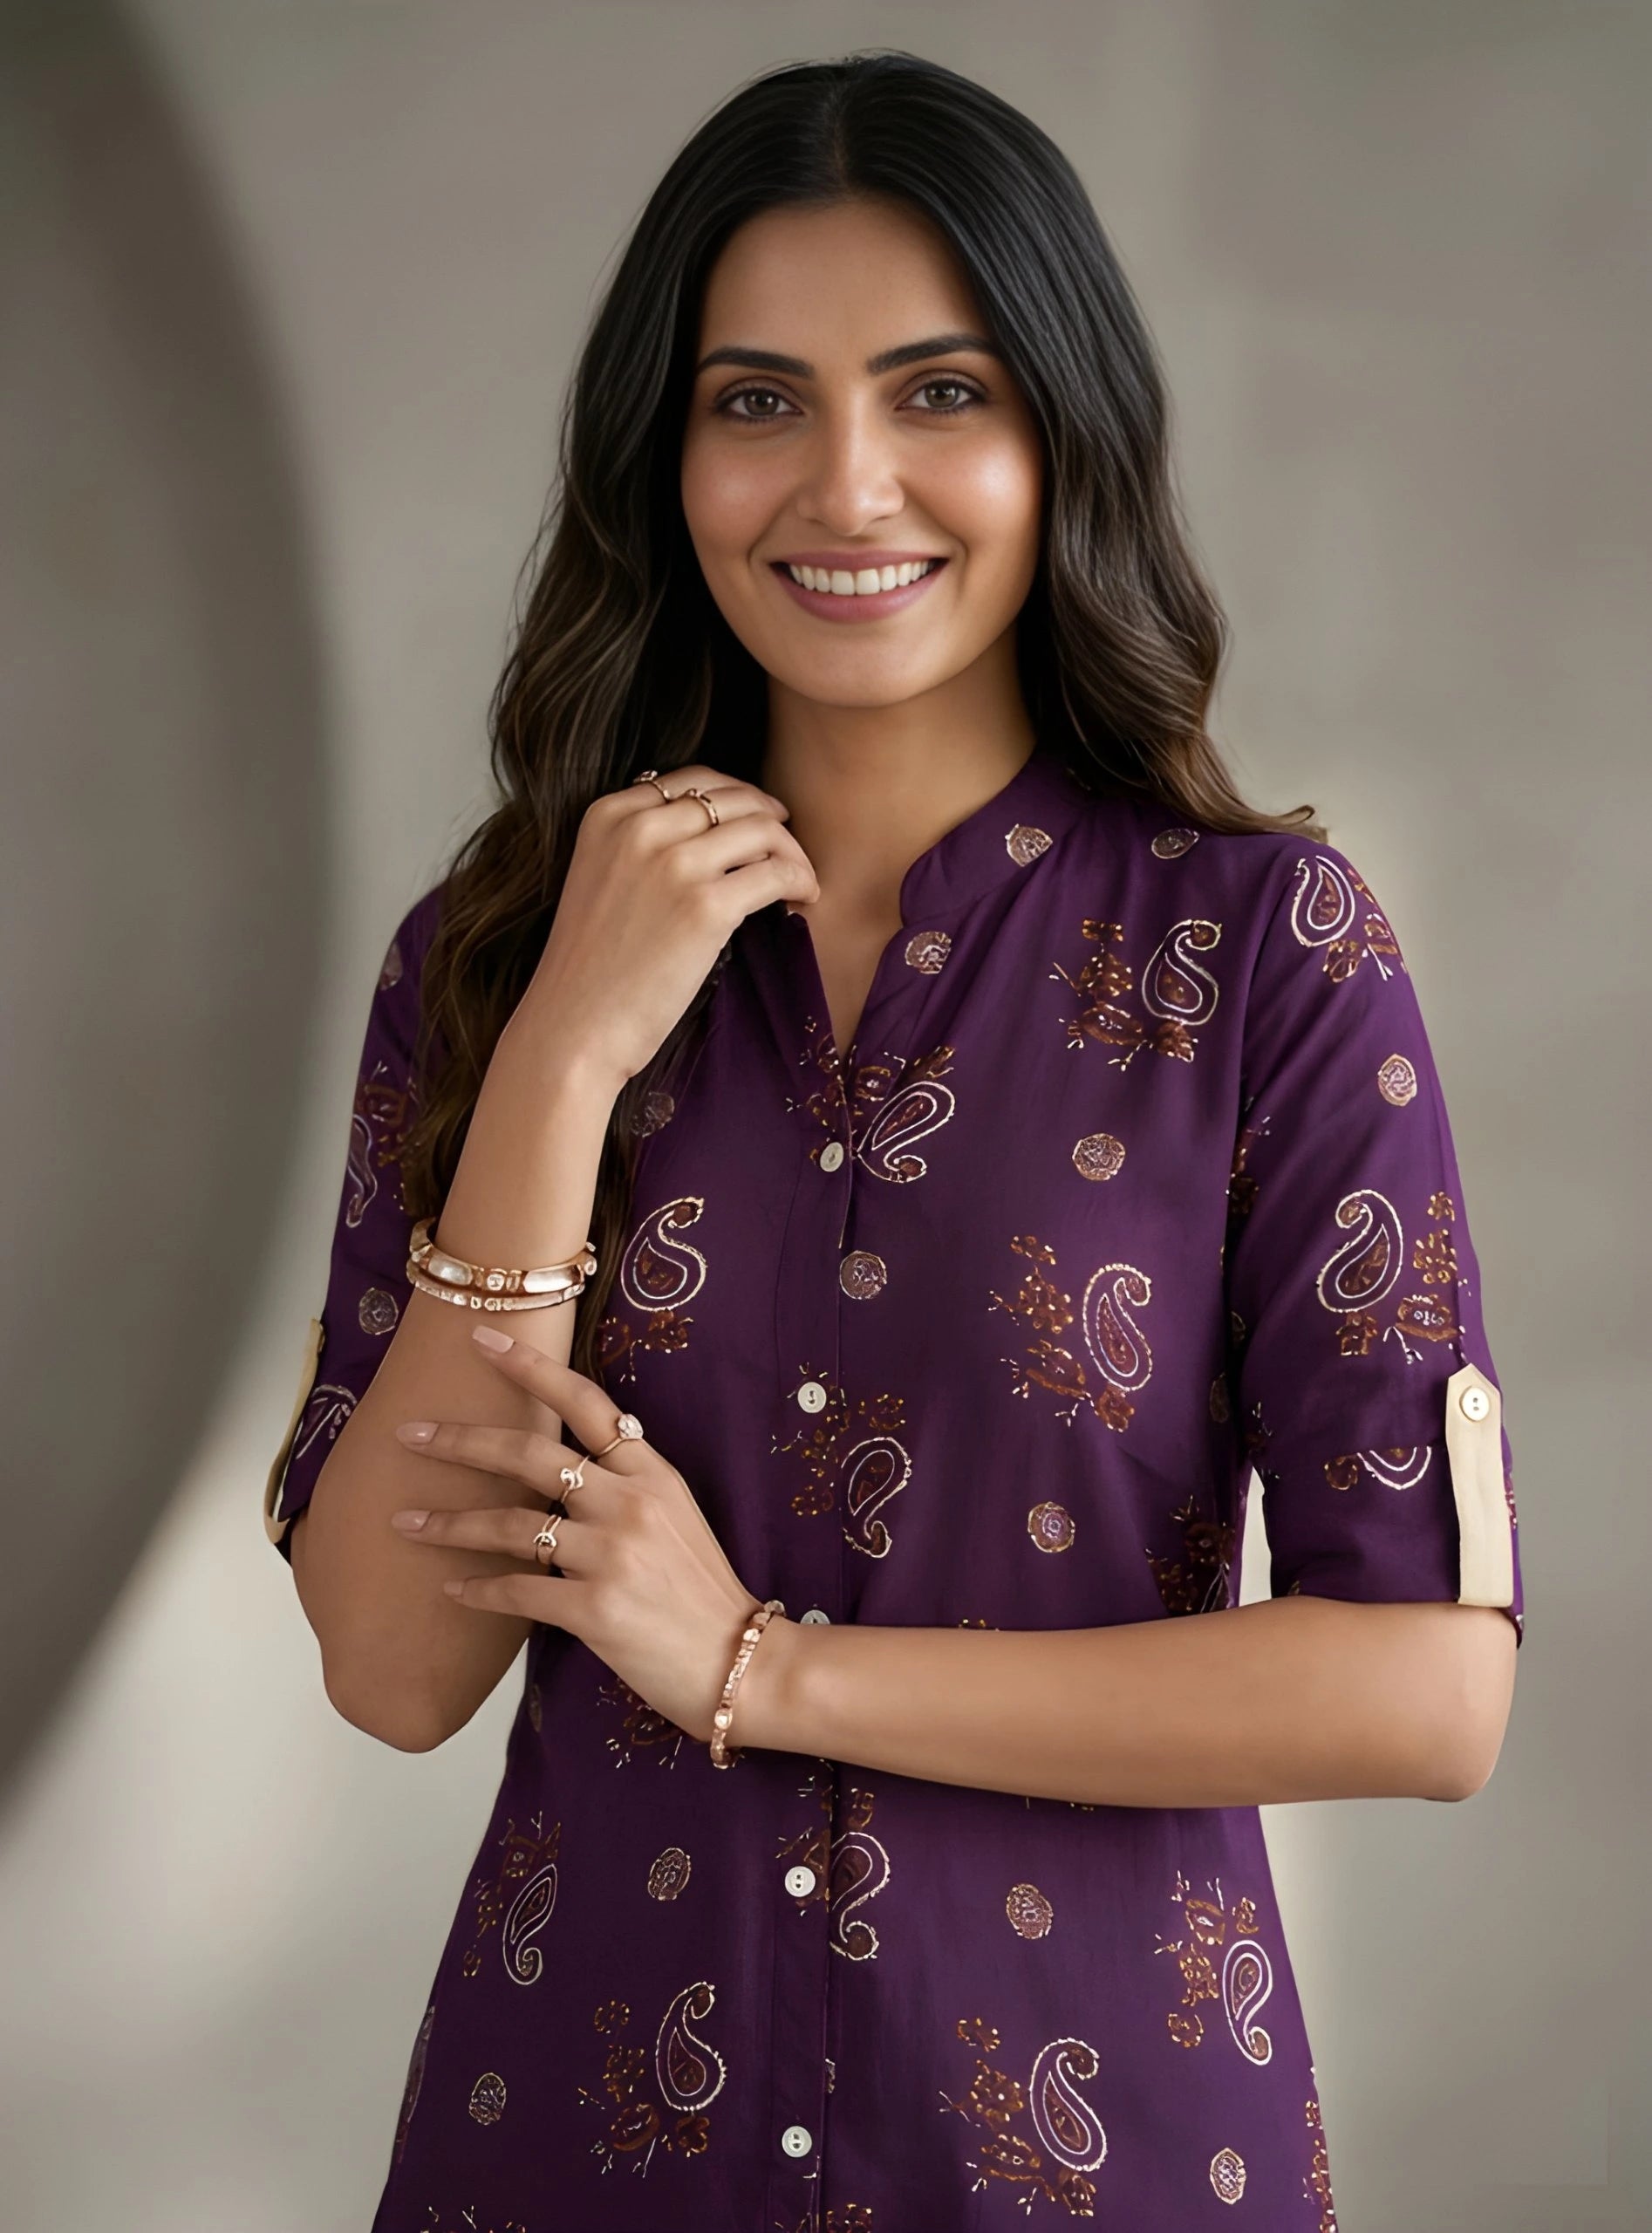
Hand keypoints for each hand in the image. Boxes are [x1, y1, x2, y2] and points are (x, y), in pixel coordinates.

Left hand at [385, 1325, 775, 1746]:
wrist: (739, 1662)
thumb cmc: (701, 1591)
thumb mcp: (676, 1515)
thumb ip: (625, 1482)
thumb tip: (565, 1461)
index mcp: (650, 1473)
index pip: (586, 1402)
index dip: (530, 1367)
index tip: (481, 1339)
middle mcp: (628, 1503)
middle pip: (530, 1452)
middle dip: (461, 1440)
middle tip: (410, 1432)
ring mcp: (610, 1556)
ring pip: (509, 1525)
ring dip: (448, 1523)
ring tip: (404, 1521)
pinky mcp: (593, 1610)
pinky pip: (516, 1591)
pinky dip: (478, 1590)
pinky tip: (452, 1589)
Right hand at [509, 762, 818, 1090]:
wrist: (572, 1026)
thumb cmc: (590, 969)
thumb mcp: (600, 879)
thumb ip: (641, 845)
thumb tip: (717, 834)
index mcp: (609, 815)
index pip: (693, 780)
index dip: (737, 798)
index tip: (758, 823)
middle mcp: (640, 828)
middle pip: (733, 799)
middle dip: (771, 821)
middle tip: (787, 852)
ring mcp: (673, 865)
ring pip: (763, 830)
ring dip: (792, 853)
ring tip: (798, 882)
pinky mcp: (705, 906)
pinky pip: (776, 873)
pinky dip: (800, 882)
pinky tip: (802, 901)